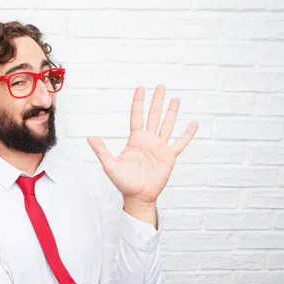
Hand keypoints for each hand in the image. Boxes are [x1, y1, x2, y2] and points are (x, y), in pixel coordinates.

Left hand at [87, 85, 197, 203]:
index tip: (141, 88)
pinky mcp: (169, 157)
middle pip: (153, 116)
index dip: (139, 102)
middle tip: (161, 86)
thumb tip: (89, 137)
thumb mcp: (110, 165)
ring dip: (171, 113)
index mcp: (135, 140)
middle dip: (157, 101)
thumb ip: (102, 150)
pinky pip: (180, 143)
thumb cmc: (124, 183)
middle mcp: (148, 141)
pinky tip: (194, 124)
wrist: (138, 197)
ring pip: (167, 125)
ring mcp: (160, 148)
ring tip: (175, 99)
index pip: (137, 116)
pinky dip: (187, 134)